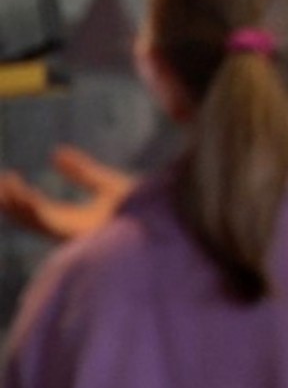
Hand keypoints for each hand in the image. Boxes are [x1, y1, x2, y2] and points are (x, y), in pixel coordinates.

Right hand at [0, 146, 135, 239]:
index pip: (40, 211)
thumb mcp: (108, 184)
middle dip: (10, 204)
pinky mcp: (88, 235)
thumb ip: (82, 171)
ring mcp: (80, 236)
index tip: (6, 177)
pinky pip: (55, 226)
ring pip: (39, 224)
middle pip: (32, 220)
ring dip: (19, 206)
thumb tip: (55, 152)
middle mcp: (74, 232)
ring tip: (6, 185)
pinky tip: (26, 196)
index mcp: (76, 222)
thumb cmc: (143, 207)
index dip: (20, 196)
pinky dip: (37, 212)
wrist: (171, 215)